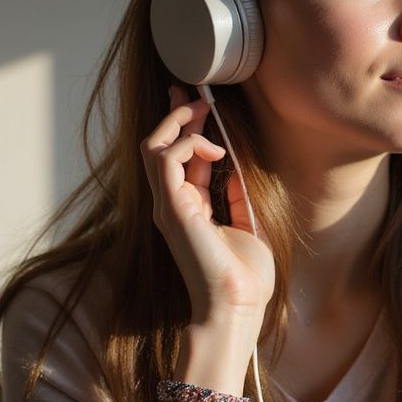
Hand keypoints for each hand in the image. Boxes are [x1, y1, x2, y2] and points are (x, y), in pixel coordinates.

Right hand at [141, 86, 274, 328]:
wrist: (236, 308)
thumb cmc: (245, 278)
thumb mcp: (248, 223)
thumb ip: (238, 193)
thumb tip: (235, 161)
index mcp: (188, 210)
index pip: (178, 160)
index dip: (187, 128)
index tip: (200, 102)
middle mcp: (171, 205)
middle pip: (158, 147)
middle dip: (176, 115)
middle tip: (196, 94)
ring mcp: (167, 206)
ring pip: (153, 147)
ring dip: (178, 123)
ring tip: (204, 112)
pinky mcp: (170, 208)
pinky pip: (163, 159)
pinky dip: (187, 144)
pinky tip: (215, 151)